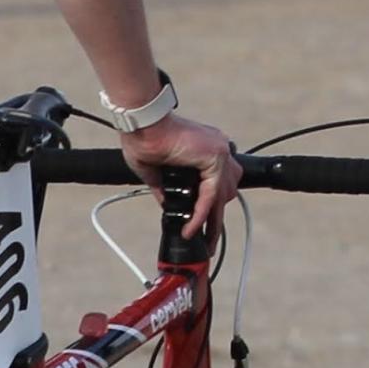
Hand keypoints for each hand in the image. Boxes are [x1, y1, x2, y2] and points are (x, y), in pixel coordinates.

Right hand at [120, 113, 240, 247]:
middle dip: (217, 219)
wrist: (142, 124)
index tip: (207, 226)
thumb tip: (166, 205)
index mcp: (205, 149)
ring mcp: (220, 152)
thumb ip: (164, 187)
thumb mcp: (156, 171)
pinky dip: (200, 216)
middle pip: (226, 192)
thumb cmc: (144, 138)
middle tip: (210, 242)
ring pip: (221, 198)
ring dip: (213, 223)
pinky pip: (210, 196)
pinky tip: (191, 230)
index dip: (213, 206)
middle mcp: (217, 149)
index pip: (218, 182)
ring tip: (204, 243)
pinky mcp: (215, 159)